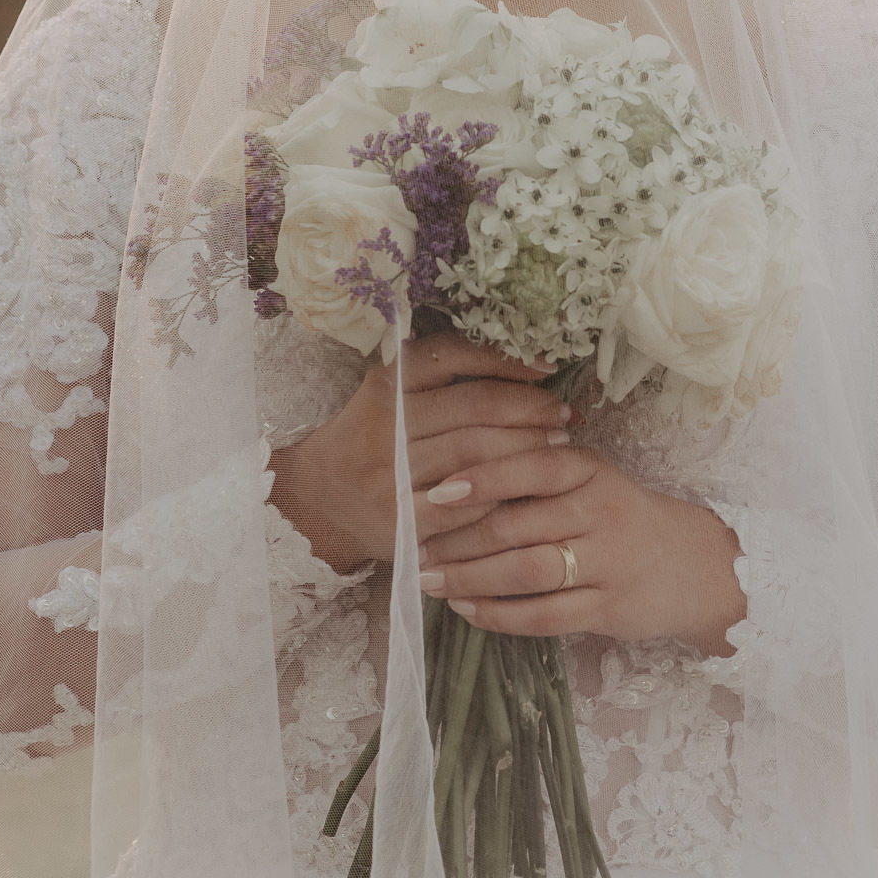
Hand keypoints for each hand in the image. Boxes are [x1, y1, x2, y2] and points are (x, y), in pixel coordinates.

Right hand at [267, 330, 572, 569]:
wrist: (314, 499)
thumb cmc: (370, 439)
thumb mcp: (392, 395)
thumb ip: (443, 378)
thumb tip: (528, 365)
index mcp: (386, 384)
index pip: (453, 356)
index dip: (505, 360)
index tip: (547, 368)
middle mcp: (386, 424)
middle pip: (474, 406)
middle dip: (529, 408)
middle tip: (563, 415)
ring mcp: (390, 474)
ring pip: (475, 453)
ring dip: (526, 448)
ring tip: (557, 445)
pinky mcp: (399, 521)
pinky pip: (465, 506)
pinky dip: (501, 495)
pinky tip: (525, 490)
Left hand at [416, 442, 746, 652]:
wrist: (692, 565)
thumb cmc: (619, 516)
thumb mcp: (588, 480)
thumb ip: (535, 474)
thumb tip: (451, 477)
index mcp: (589, 469)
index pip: (528, 467)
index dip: (478, 480)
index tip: (432, 492)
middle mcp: (599, 511)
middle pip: (516, 525)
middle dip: (457, 539)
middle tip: (413, 546)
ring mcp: (607, 562)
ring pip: (525, 572)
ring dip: (469, 579)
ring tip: (429, 580)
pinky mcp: (608, 609)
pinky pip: (544, 616)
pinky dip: (499, 616)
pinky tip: (467, 611)